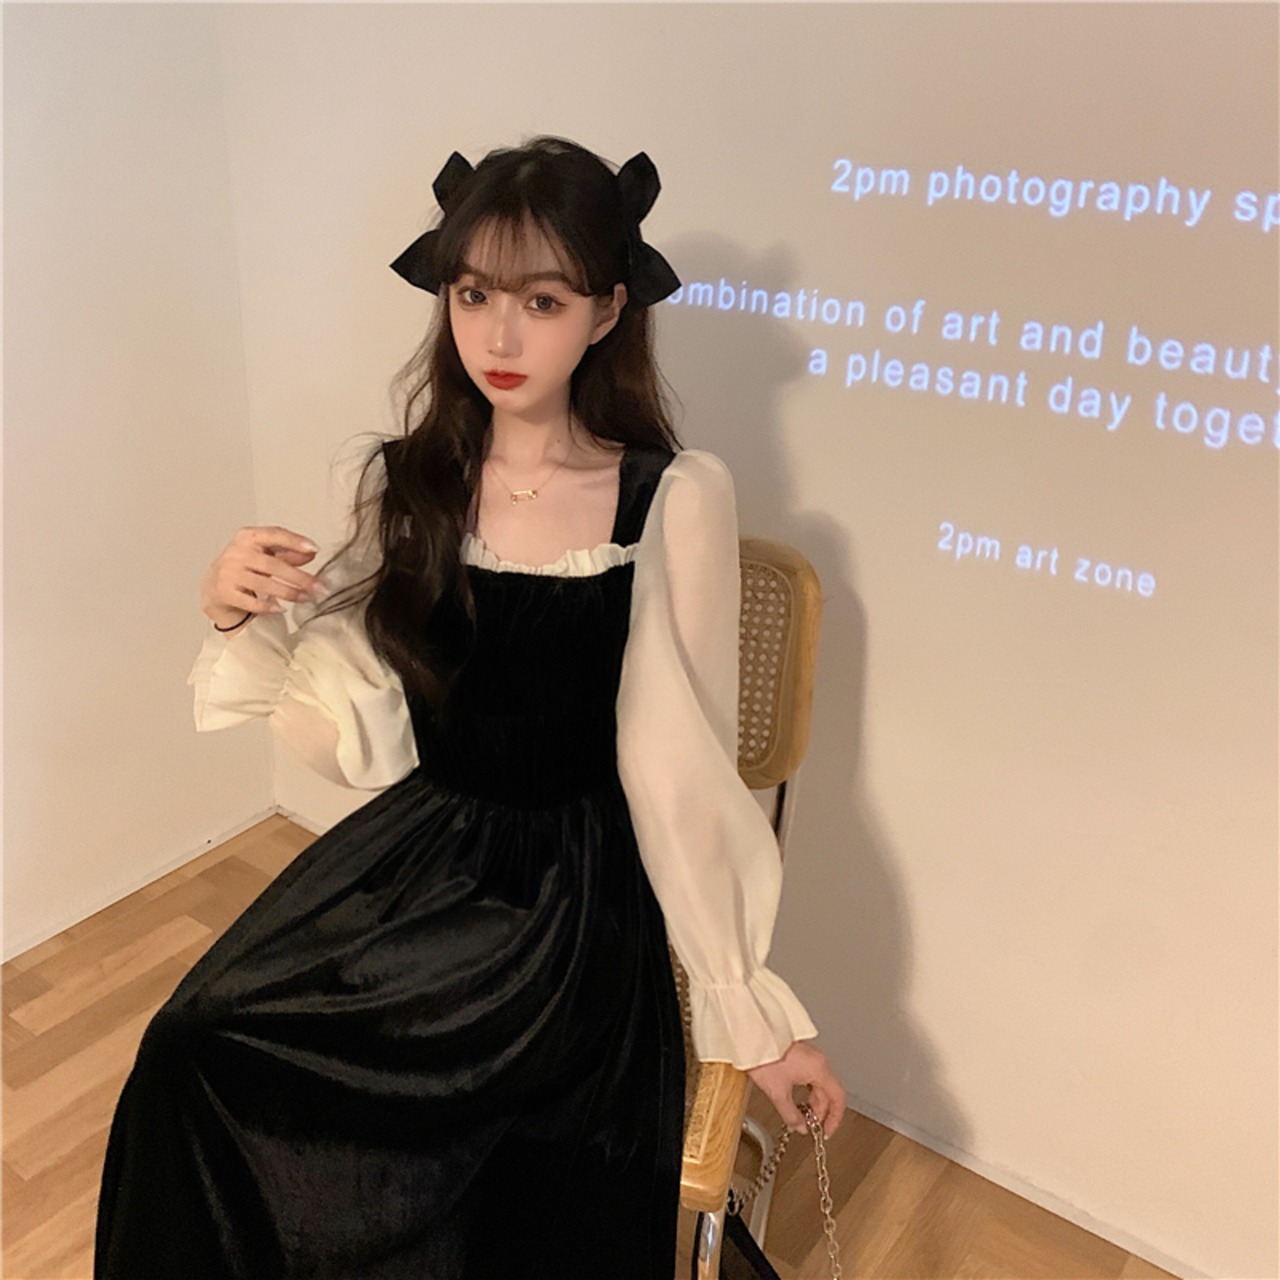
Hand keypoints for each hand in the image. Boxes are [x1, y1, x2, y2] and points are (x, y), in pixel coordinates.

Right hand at [200, 526, 325, 627]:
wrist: (213, 584)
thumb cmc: (244, 565)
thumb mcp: (264, 553)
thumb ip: (288, 552)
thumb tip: (311, 553)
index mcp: (247, 537)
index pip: (274, 534)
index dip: (294, 541)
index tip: (314, 549)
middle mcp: (236, 552)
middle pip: (273, 564)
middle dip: (300, 578)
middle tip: (320, 587)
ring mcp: (229, 573)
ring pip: (264, 584)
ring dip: (290, 593)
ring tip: (307, 598)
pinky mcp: (225, 592)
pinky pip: (250, 601)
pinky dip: (268, 606)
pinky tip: (282, 608)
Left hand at [747, 1040, 846, 1138]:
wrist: (751, 1034)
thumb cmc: (764, 1055)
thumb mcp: (778, 1092)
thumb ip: (791, 1114)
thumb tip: (800, 1127)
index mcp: (819, 1069)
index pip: (838, 1098)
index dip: (835, 1119)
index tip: (826, 1131)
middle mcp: (818, 1061)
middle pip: (828, 1092)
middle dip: (820, 1112)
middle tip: (809, 1126)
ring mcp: (810, 1056)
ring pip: (819, 1084)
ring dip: (812, 1102)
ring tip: (800, 1115)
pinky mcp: (800, 1054)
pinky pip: (811, 1076)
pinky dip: (807, 1091)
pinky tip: (795, 1098)